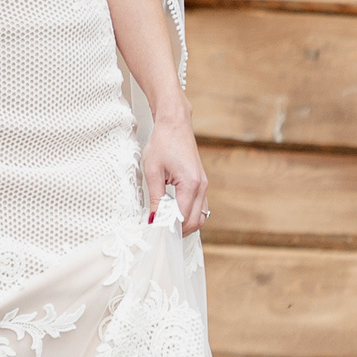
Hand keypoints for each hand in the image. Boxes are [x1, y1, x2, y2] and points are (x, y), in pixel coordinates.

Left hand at [141, 113, 209, 236]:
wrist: (175, 123)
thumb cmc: (162, 142)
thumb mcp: (153, 171)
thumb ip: (155, 198)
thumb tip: (153, 220)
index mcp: (191, 184)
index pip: (183, 218)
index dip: (170, 228)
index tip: (155, 232)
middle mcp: (201, 186)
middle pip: (196, 221)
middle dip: (179, 230)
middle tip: (160, 232)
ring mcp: (204, 184)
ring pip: (201, 216)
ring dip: (186, 224)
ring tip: (166, 224)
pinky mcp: (201, 182)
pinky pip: (200, 206)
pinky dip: (189, 214)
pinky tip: (173, 213)